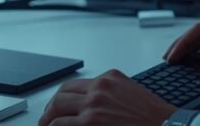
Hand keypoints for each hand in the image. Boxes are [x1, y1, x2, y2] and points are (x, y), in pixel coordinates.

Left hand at [38, 69, 175, 125]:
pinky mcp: (90, 122)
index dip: (60, 98)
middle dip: (50, 109)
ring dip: (47, 121)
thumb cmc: (153, 117)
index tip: (57, 107)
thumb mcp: (131, 94)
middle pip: (61, 95)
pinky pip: (60, 125)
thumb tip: (91, 106)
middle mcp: (100, 88)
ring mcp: (93, 105)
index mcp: (110, 78)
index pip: (74, 85)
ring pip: (56, 110)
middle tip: (45, 120)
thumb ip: (110, 94)